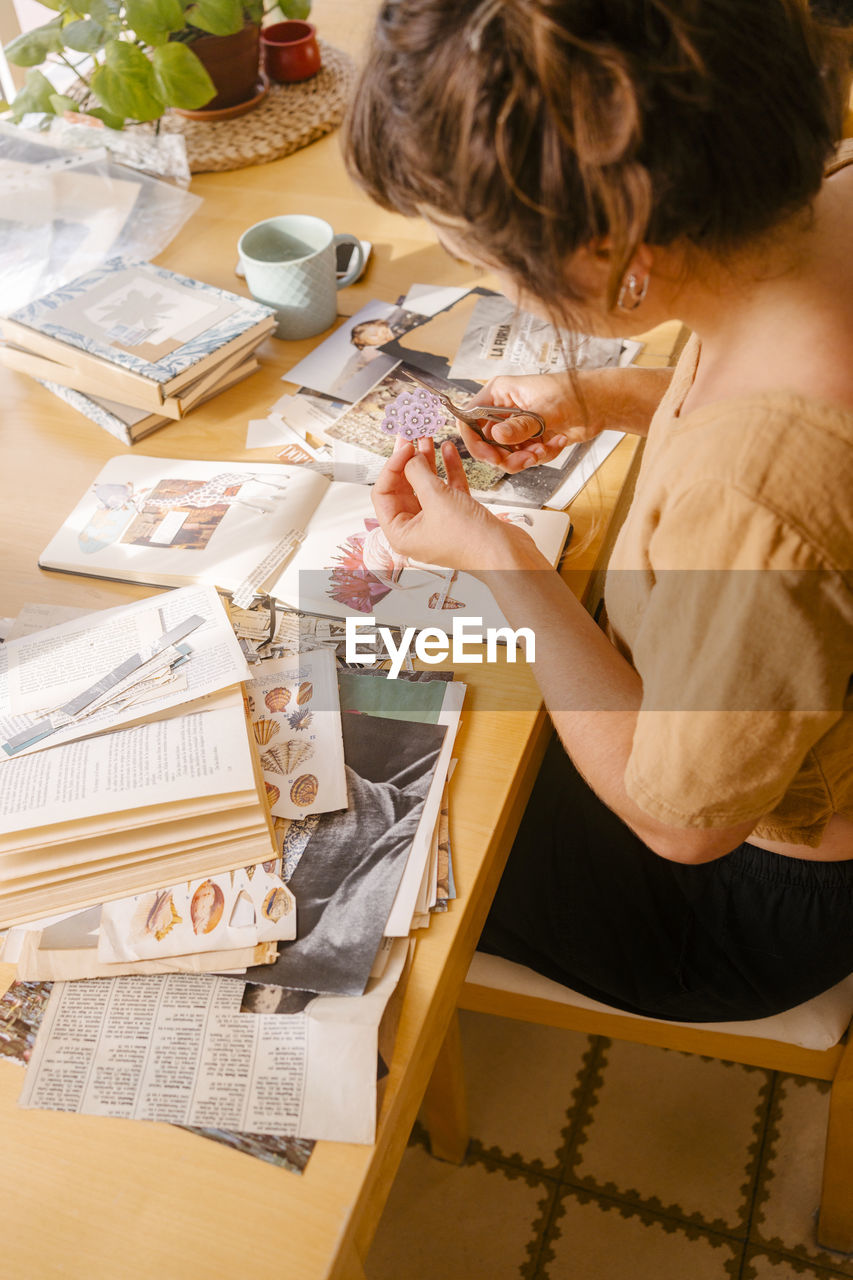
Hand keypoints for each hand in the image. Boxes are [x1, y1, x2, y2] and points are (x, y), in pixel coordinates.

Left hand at [371, 437, 535, 572]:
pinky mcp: (458, 516)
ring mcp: (438, 522)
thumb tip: (410, 459)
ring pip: (426, 486)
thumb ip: (418, 474)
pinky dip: (447, 470)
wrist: (507, 554)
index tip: (404, 447)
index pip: (383, 494)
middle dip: (409, 461)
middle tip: (411, 437)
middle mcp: (417, 530)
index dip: (392, 467)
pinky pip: (447, 488)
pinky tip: (447, 451)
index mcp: (402, 534)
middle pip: (404, 488)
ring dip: (428, 461)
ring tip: (427, 439)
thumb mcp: (437, 499)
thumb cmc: (471, 541)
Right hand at [459, 371, 604, 473]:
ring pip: (506, 455)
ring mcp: (516, 426)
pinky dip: (541, 455)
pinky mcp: (529, 439)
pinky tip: (557, 442)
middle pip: (486, 443)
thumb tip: (497, 436)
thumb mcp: (545, 410)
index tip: (491, 456)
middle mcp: (503, 410)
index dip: (475, 441)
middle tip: (525, 459)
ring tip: (544, 449)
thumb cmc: (573, 393)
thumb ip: (520, 426)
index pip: (469, 419)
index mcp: (499, 393)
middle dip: (506, 456)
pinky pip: (525, 457)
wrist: (600, 403)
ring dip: (526, 458)